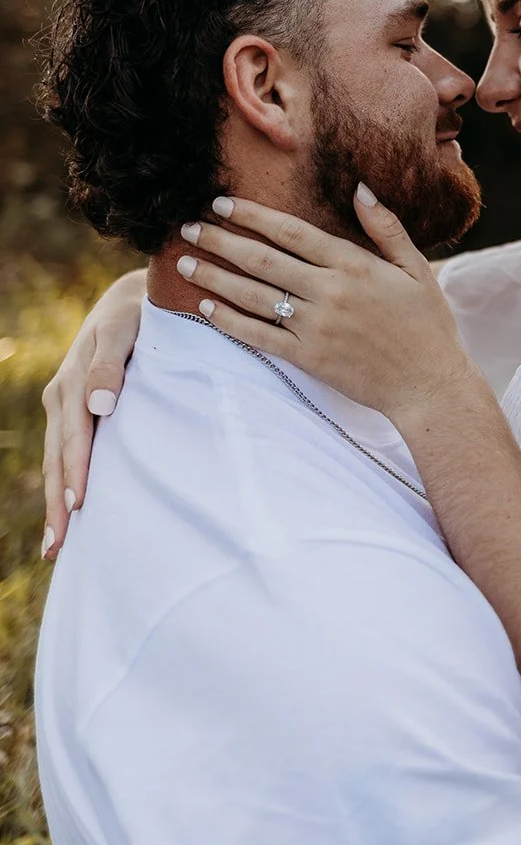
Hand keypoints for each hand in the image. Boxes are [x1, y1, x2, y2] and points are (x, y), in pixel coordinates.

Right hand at [41, 268, 146, 557]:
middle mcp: (63, 398)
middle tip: (59, 547)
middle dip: (58, 503)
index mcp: (72, 383)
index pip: (73, 438)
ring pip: (57, 461)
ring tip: (58, 546)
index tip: (78, 507)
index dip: (75, 472)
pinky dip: (64, 483)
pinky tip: (69, 513)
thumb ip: (111, 363)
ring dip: (57, 502)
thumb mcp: (124, 328)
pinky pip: (65, 453)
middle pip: (58, 459)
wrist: (136, 297)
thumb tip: (99, 405)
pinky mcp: (76, 412)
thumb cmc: (138, 312)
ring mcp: (66, 407)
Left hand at [176, 188, 479, 427]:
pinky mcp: (308, 358)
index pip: (291, 231)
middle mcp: (329, 292)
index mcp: (354, 264)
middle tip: (188, 227)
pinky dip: (229, 321)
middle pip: (262, 260)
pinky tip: (206, 306)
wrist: (429, 384)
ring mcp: (315, 327)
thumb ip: (385, 227)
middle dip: (220, 240)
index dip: (253, 215)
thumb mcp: (415, 268)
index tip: (222, 203)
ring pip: (253, 296)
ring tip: (184, 263)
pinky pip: (259, 336)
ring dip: (214, 277)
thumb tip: (360, 188)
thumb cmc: (427, 324)